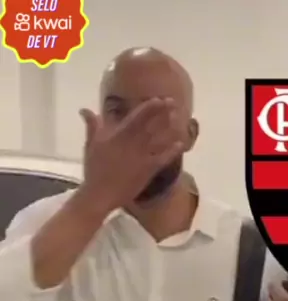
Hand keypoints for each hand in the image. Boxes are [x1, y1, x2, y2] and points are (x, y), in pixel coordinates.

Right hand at [79, 98, 183, 212]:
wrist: (100, 194)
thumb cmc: (94, 170)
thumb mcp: (91, 145)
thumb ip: (92, 126)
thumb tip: (85, 110)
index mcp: (119, 135)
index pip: (137, 117)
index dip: (149, 107)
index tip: (158, 99)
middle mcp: (133, 143)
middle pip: (151, 125)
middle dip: (163, 113)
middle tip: (173, 102)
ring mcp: (143, 156)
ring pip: (159, 139)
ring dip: (169, 128)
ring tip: (178, 118)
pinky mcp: (149, 170)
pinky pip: (163, 158)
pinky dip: (172, 150)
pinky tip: (181, 143)